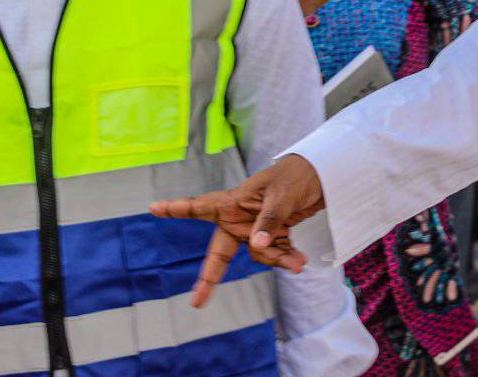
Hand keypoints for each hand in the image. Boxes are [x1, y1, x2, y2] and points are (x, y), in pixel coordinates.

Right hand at [150, 153, 324, 305]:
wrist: (324, 175)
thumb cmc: (297, 175)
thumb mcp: (282, 196)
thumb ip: (268, 221)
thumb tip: (256, 247)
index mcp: (235, 201)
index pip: (200, 206)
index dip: (177, 209)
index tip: (153, 208)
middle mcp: (241, 217)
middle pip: (221, 250)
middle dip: (211, 275)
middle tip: (197, 301)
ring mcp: (257, 227)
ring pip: (256, 254)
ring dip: (275, 259)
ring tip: (297, 263)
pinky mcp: (275, 234)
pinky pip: (274, 253)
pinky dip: (286, 258)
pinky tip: (299, 263)